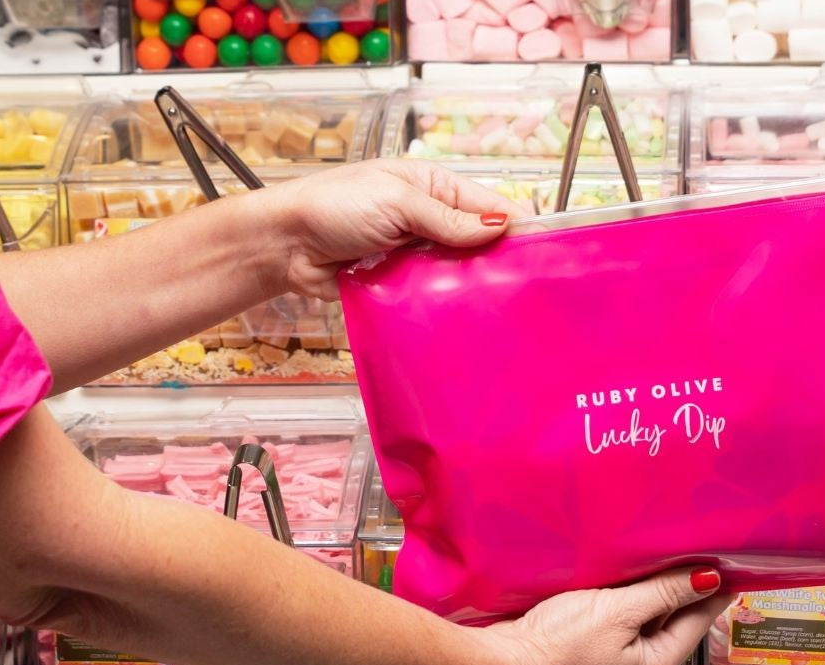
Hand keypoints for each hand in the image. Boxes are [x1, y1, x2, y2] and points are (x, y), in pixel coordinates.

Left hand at [261, 159, 526, 300]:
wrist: (284, 245)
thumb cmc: (334, 206)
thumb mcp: (397, 201)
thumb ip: (447, 218)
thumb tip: (500, 225)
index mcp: (435, 187)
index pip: (490, 205)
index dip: (515, 227)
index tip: (539, 253)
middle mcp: (432, 220)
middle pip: (481, 243)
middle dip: (496, 262)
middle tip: (521, 289)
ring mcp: (418, 254)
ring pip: (460, 273)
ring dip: (470, 287)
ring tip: (496, 308)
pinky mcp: (403, 284)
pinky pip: (434, 296)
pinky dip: (445, 305)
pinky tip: (461, 318)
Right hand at [480, 567, 730, 664]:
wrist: (505, 664)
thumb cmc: (562, 641)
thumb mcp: (619, 611)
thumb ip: (665, 594)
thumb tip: (710, 580)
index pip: (699, 619)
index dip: (715, 586)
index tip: (732, 557)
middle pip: (675, 618)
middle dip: (686, 583)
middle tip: (700, 541)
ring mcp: (617, 660)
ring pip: (648, 615)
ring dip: (656, 586)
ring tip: (669, 547)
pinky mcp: (594, 648)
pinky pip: (624, 617)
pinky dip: (631, 595)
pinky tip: (630, 570)